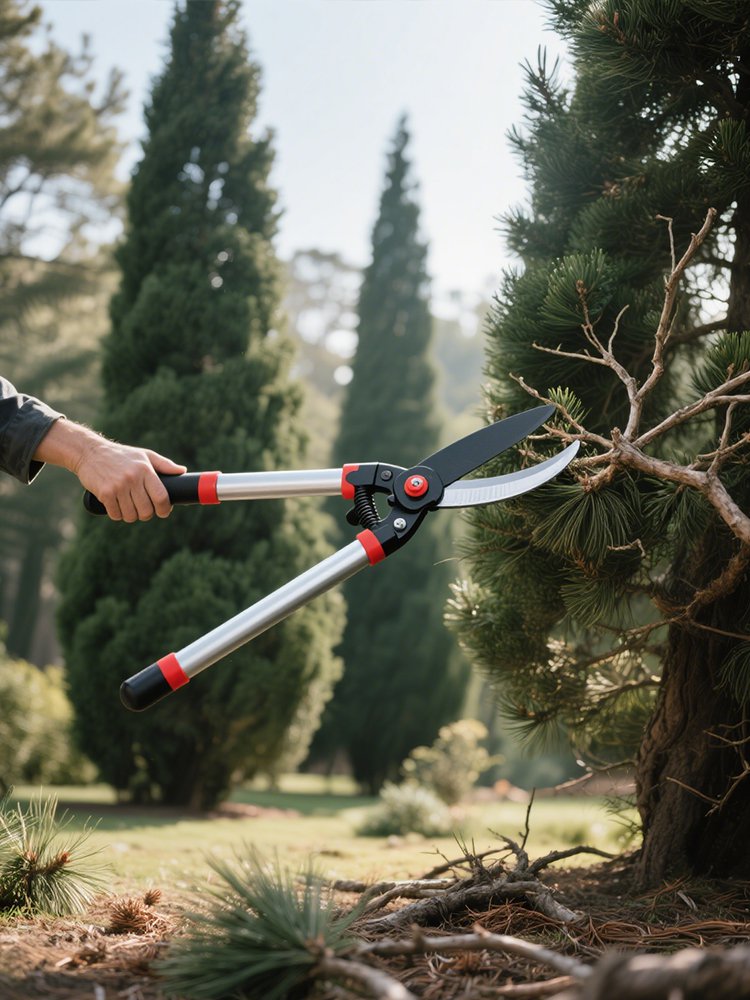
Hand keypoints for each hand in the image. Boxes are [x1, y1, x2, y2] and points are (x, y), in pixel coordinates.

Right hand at [35, 420, 186, 521]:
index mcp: (145, 470)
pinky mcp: (104, 493)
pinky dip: (117, 515)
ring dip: (131, 516)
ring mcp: (118, 487)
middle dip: (147, 514)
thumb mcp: (144, 455)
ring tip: (129, 508)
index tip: (163, 511)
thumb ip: (164, 464)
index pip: (161, 497)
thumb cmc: (121, 455)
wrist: (90, 452)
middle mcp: (133, 478)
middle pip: (146, 510)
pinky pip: (116, 515)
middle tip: (143, 510)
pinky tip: (117, 508)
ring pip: (131, 515)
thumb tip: (183, 471)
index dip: (164, 509)